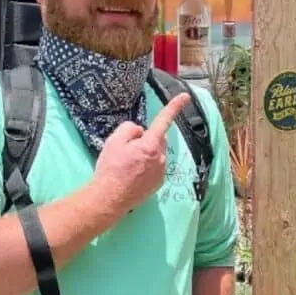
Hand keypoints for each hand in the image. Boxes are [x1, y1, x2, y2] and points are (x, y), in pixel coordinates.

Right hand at [92, 93, 190, 216]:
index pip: (164, 120)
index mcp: (150, 145)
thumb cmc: (110, 168)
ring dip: (146, 153)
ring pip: (156, 153)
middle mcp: (160, 158)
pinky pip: (155, 166)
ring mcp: (161, 172)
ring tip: (127, 164)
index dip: (174, 107)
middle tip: (126, 148)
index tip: (185, 96)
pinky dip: (146, 166)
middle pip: (157, 138)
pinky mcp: (158, 183)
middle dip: (146, 138)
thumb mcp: (114, 141)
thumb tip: (140, 132)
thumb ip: (130, 129)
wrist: (109, 198)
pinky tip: (132, 173)